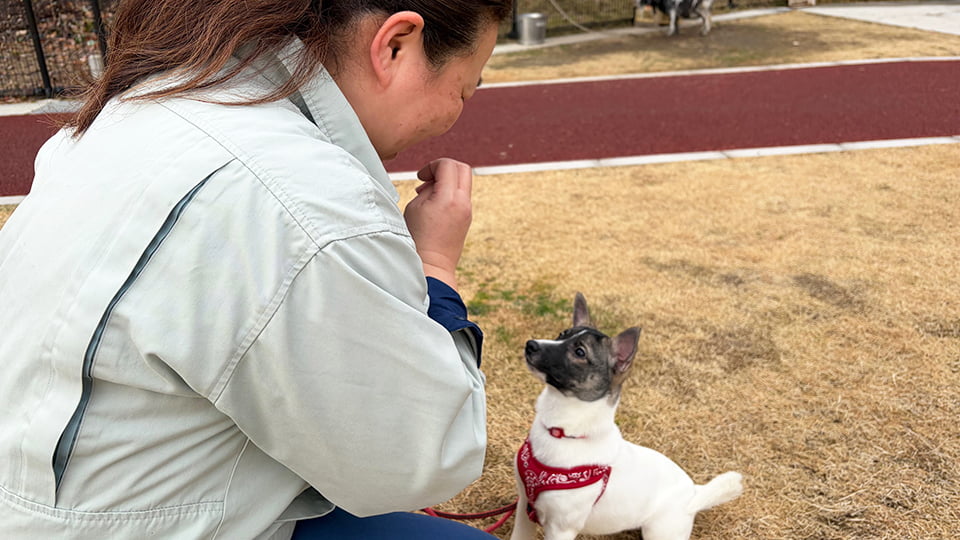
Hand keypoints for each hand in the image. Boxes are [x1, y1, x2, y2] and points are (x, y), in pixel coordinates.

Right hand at [403, 158, 472, 288]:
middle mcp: (463, 202)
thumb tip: (435, 183)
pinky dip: (450, 192)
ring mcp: (468, 210)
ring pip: (464, 181)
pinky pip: (462, 195)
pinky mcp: (467, 218)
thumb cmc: (418, 238)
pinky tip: (435, 205)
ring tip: (428, 195)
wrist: (433, 266)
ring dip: (447, 180)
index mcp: (449, 198)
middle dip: (444, 167)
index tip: (420, 177)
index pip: (447, 165)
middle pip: (463, 168)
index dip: (431, 165)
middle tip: (428, 179)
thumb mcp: (415, 207)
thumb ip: (427, 188)